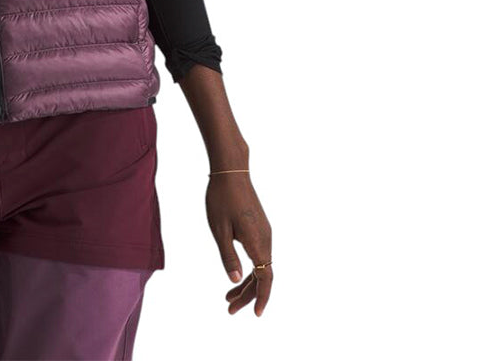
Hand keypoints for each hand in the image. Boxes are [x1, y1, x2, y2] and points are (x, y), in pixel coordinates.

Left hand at [206, 172, 272, 315]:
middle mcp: (266, 239)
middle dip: (248, 295)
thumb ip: (228, 256)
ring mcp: (264, 232)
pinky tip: (237, 273)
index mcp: (257, 241)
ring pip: (260, 265)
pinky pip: (259, 254)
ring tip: (228, 297)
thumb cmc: (221, 198)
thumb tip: (236, 280)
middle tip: (229, 308)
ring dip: (247, 283)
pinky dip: (249, 268)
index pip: (265, 278)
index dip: (261, 297)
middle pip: (262, 275)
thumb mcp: (219, 229)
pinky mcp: (260, 226)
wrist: (231, 170)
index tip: (256, 314)